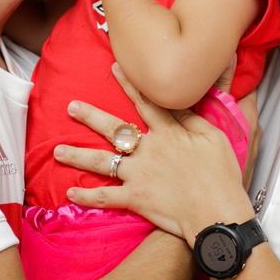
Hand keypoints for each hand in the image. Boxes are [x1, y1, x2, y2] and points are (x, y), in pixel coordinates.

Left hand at [57, 64, 254, 244]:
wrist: (218, 212)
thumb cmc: (222, 175)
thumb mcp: (214, 137)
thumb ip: (193, 117)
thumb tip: (181, 99)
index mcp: (169, 132)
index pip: (145, 102)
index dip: (129, 84)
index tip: (113, 68)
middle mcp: (149, 150)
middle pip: (114, 128)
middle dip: (90, 116)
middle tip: (71, 107)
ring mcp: (139, 174)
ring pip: (102, 162)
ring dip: (78, 155)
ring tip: (57, 150)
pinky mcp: (136, 199)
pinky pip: (106, 197)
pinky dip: (87, 196)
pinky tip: (70, 193)